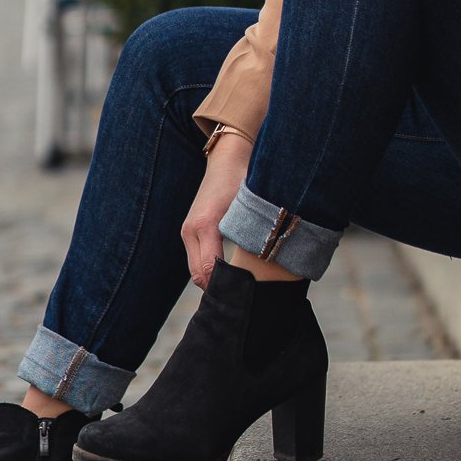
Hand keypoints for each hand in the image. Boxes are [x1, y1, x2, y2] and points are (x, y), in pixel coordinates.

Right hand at [181, 132, 252, 289]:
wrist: (226, 159)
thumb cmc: (243, 179)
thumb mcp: (253, 206)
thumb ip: (257, 233)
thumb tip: (272, 261)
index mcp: (207, 223)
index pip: (210, 268)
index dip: (227, 285)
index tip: (248, 295)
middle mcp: (192, 229)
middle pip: (199, 275)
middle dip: (218, 289)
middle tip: (244, 301)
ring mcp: (188, 231)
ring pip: (196, 270)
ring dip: (212, 282)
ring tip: (238, 291)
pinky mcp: (190, 231)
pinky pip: (196, 260)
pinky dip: (209, 272)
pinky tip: (229, 277)